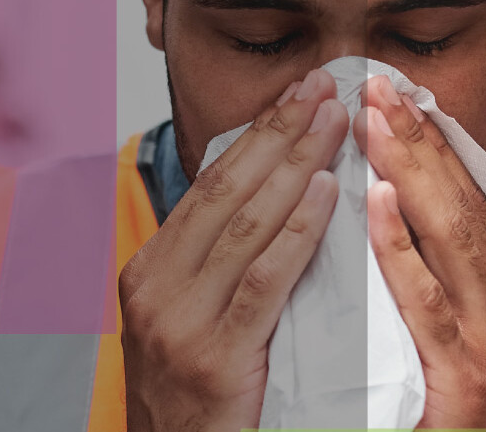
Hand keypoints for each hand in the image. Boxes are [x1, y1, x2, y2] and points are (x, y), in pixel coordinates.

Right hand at [119, 68, 347, 431]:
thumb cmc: (201, 398)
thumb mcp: (194, 321)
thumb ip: (222, 265)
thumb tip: (277, 194)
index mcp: (150, 271)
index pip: (211, 185)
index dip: (259, 133)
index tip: (299, 92)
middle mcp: (155, 288)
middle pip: (226, 190)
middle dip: (280, 132)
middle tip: (324, 87)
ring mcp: (178, 323)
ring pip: (245, 224)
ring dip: (296, 164)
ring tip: (335, 122)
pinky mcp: (214, 358)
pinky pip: (263, 281)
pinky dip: (297, 231)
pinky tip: (328, 194)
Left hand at [355, 75, 485, 429]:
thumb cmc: (461, 427)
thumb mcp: (458, 350)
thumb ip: (437, 295)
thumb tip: (392, 228)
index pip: (470, 204)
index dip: (436, 148)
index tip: (402, 98)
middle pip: (462, 204)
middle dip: (421, 140)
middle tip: (380, 84)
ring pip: (451, 235)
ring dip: (410, 169)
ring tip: (375, 117)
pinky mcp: (466, 379)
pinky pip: (426, 301)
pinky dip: (400, 246)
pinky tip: (374, 201)